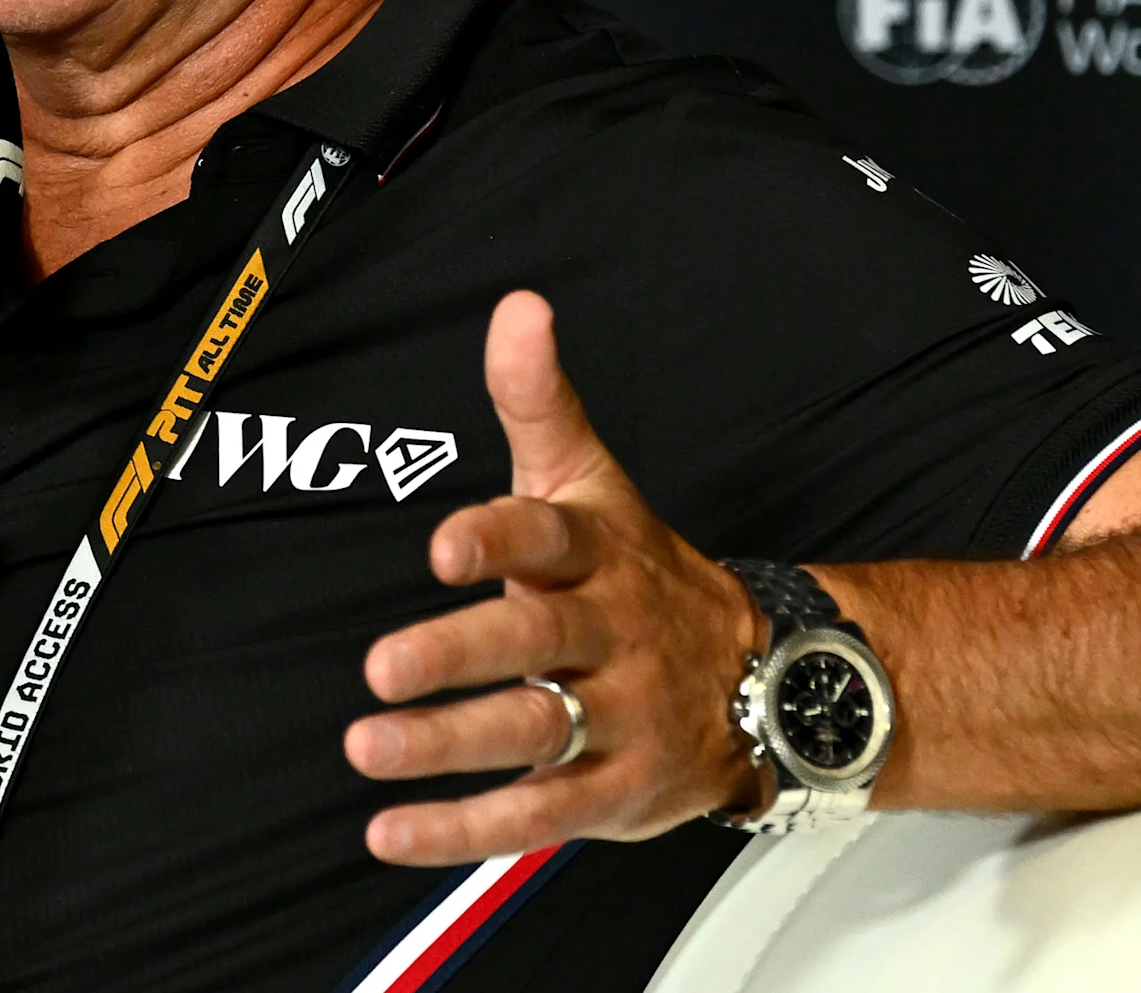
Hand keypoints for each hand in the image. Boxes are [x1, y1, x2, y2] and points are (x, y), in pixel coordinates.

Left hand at [346, 290, 768, 865]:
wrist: (771, 677)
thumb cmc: (644, 573)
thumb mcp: (593, 480)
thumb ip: (539, 400)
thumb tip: (516, 310)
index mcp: (597, 554)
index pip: (548, 536)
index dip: (497, 539)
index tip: (444, 545)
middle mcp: (609, 635)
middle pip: (535, 642)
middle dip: (459, 655)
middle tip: (382, 668)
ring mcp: (619, 717)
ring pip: (535, 733)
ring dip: (448, 747)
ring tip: (369, 746)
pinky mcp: (617, 790)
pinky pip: (539, 815)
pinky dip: (462, 829)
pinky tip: (393, 831)